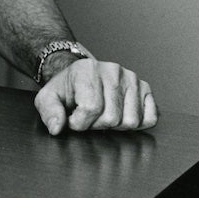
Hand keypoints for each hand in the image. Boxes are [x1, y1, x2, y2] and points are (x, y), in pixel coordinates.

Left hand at [34, 54, 158, 134]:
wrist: (80, 77)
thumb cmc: (67, 89)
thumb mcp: (48, 98)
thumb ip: (49, 112)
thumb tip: (56, 127)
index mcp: (87, 70)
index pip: (90, 108)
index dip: (79, 122)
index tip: (73, 118)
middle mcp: (112, 71)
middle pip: (111, 118)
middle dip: (96, 125)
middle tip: (89, 116)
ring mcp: (131, 79)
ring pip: (130, 121)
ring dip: (115, 126)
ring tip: (103, 114)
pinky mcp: (145, 88)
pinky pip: (150, 118)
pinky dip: (136, 124)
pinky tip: (121, 115)